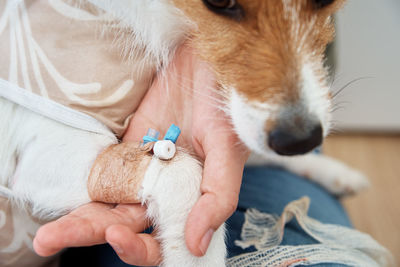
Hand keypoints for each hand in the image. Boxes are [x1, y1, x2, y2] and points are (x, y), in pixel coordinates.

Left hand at [34, 44, 248, 264]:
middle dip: (88, 233)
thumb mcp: (228, 151)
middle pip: (122, 225)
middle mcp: (162, 193)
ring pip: (106, 203)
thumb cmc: (225, 109)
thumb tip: (196, 246)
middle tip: (50, 241)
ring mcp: (140, 171)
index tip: (117, 233)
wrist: (207, 66)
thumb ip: (217, 197)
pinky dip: (82, 186)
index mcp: (188, 202)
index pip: (161, 242)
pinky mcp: (125, 148)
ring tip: (47, 235)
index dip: (139, 248)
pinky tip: (60, 198)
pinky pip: (100, 172)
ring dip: (78, 218)